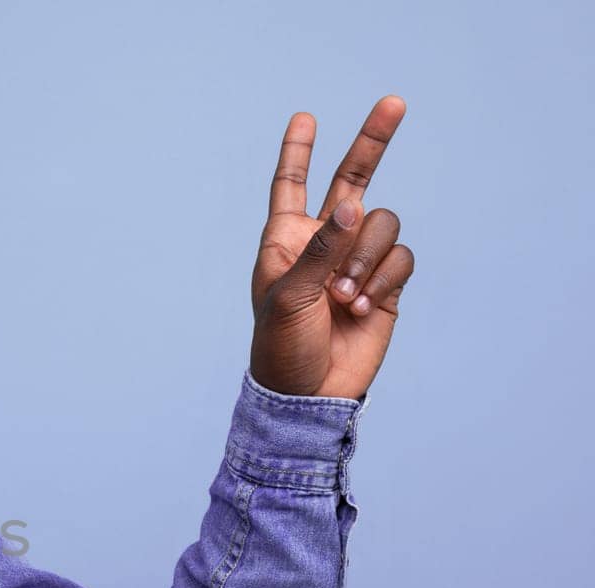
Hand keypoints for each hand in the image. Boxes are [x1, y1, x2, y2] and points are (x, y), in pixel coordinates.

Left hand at [249, 95, 415, 398]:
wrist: (308, 392)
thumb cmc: (281, 345)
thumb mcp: (287, 295)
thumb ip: (320, 249)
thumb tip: (353, 206)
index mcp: (286, 239)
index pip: (291, 185)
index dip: (298, 152)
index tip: (304, 117)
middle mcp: (324, 242)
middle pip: (353, 179)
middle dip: (372, 141)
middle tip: (394, 102)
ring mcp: (357, 261)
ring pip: (382, 224)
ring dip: (366, 257)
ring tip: (344, 297)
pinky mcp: (385, 283)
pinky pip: (400, 257)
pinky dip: (383, 279)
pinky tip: (362, 308)